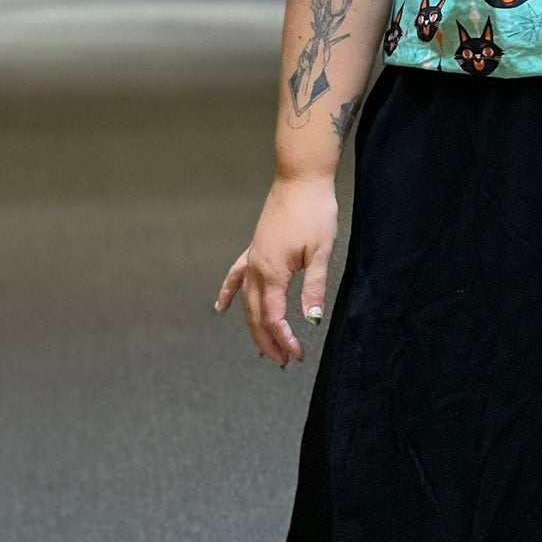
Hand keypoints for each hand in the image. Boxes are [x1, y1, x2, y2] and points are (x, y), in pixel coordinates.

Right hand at [215, 174, 338, 368]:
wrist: (301, 179)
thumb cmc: (314, 212)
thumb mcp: (321, 251)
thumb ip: (313, 287)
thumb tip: (312, 320)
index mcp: (272, 271)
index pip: (274, 317)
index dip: (284, 339)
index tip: (298, 354)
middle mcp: (256, 267)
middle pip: (256, 315)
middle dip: (268, 341)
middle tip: (282, 362)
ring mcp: (252, 258)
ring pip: (246, 301)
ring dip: (253, 326)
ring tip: (263, 348)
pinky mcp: (255, 248)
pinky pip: (235, 276)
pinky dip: (228, 293)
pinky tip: (221, 308)